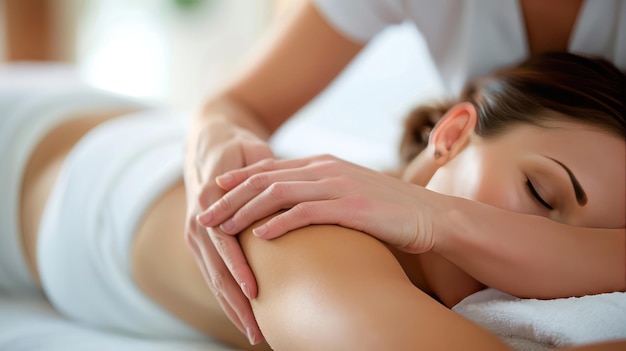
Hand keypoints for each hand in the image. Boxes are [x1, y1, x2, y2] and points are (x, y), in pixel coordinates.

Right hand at [184, 121, 272, 344]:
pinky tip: (245, 315)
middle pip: (217, 271)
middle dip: (237, 303)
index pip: (224, 242)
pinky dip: (228, 297)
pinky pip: (215, 275)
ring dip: (233, 307)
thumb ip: (259, 171)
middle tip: (260, 331)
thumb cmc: (238, 147)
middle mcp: (198, 223)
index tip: (257, 293)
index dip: (239, 269)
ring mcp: (197, 235)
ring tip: (256, 333)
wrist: (211, 142)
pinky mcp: (203, 243)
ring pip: (214, 279)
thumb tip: (281, 189)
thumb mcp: (250, 152)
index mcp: (209, 201)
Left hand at [198, 155, 438, 253]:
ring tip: (221, 228)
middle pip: (265, 178)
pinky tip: (259, 237)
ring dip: (245, 211)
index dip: (238, 180)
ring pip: (277, 194)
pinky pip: (305, 213)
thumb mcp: (348, 194)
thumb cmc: (388, 210)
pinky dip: (278, 224)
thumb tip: (295, 207)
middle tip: (204, 213)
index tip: (214, 193)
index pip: (270, 168)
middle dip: (230, 197)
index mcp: (323, 164)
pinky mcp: (350, 207)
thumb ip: (321, 193)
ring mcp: (337, 185)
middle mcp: (325, 169)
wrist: (429, 215)